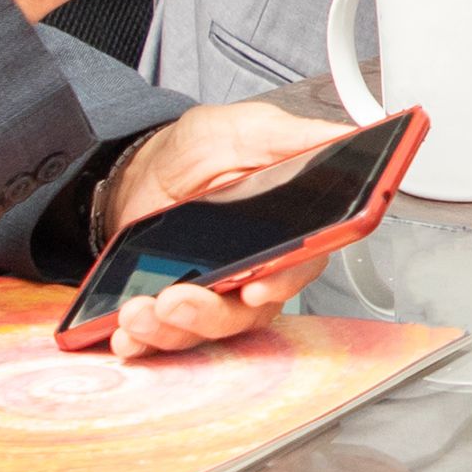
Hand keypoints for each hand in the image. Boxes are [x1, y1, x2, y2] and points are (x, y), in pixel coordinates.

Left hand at [88, 99, 340, 357]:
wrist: (143, 172)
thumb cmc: (198, 153)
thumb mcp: (243, 129)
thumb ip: (291, 135)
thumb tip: (345, 135)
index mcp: (285, 230)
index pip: (298, 267)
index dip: (281, 283)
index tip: (254, 290)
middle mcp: (257, 271)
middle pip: (249, 313)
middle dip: (210, 313)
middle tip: (176, 298)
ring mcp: (217, 295)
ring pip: (207, 331)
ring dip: (171, 329)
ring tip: (140, 311)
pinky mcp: (176, 311)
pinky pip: (166, 338)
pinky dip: (143, 342)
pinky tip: (126, 333)